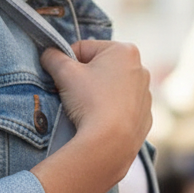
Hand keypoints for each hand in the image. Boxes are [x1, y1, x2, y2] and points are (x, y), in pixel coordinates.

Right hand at [40, 40, 151, 182]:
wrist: (110, 143)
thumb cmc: (89, 102)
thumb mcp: (64, 73)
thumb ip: (53, 57)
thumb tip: (48, 54)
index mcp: (124, 51)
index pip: (84, 49)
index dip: (67, 63)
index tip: (61, 80)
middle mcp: (141, 69)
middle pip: (100, 69)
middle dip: (84, 79)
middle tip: (73, 96)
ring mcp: (145, 95)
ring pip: (112, 90)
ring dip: (97, 96)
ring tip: (87, 111)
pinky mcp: (144, 118)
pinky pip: (122, 110)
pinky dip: (110, 113)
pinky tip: (101, 123)